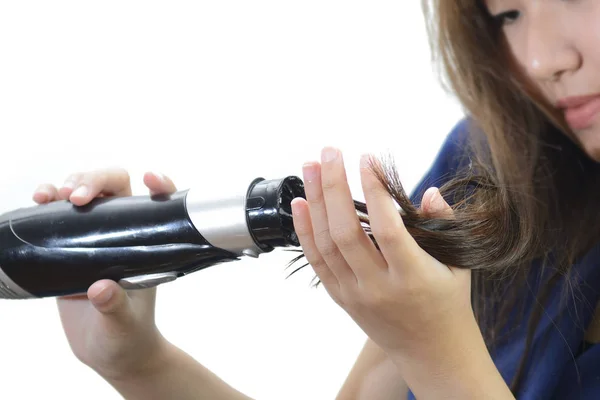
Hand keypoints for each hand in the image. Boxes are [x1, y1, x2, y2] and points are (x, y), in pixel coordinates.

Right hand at [32, 169, 176, 380]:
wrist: (111, 354)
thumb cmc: (128, 337)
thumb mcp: (123, 324)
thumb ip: (116, 308)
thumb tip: (100, 288)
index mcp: (146, 246)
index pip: (158, 203)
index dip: (159, 185)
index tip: (149, 178)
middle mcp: (121, 236)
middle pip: (111, 188)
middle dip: (92, 180)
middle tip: (74, 196)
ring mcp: (93, 242)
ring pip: (81, 197)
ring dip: (64, 186)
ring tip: (48, 195)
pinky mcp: (68, 252)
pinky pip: (56, 220)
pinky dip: (45, 207)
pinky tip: (35, 203)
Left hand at [290, 147, 482, 383]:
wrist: (430, 352)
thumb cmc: (447, 304)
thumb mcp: (458, 264)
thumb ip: (444, 224)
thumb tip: (427, 191)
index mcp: (413, 277)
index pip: (387, 228)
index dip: (375, 190)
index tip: (367, 160)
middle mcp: (379, 287)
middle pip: (346, 231)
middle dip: (334, 187)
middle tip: (329, 152)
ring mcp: (355, 294)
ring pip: (326, 244)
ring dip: (314, 202)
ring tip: (309, 167)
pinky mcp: (341, 298)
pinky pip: (316, 261)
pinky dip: (305, 231)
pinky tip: (300, 204)